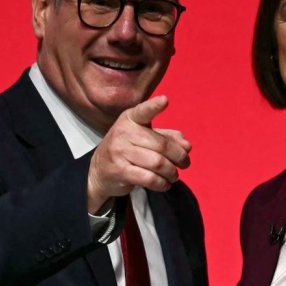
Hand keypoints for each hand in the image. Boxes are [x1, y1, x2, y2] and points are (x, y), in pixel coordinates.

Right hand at [86, 96, 191, 212]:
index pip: (143, 111)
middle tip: (185, 163)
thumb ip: (167, 137)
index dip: (154, 106)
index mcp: (130, 119)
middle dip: (179, 157)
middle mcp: (123, 132)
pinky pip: (149, 178)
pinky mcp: (119, 171)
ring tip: (174, 175)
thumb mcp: (145, 137)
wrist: (99, 170)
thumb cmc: (127, 150)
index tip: (165, 100)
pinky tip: (165, 184)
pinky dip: (162, 183)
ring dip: (171, 172)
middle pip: (162, 145)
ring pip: (157, 163)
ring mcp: (119, 152)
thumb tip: (187, 146)